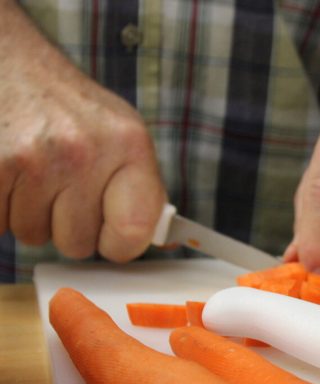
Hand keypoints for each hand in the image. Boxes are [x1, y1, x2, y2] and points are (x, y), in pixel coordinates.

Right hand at [0, 18, 165, 261]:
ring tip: (32, 172)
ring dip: (29, 213)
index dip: (119, 244)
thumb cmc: (68, 110)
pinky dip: (0, 207)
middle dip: (65, 226)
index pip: (134, 232)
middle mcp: (85, 151)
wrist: (9, 63)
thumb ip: (141, 189)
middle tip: (59, 186)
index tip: (110, 234)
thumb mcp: (121, 135)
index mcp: (129, 146)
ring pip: (33, 235)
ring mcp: (34, 159)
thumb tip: (162, 242)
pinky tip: (8, 173)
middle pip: (78, 244)